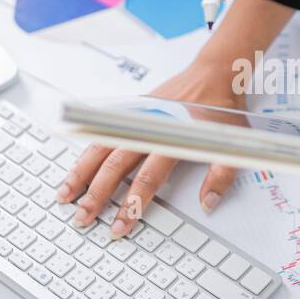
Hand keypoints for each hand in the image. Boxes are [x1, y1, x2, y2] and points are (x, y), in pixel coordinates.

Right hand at [55, 62, 244, 239]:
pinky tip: (76, 167)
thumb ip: (221, 175)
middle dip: (97, 194)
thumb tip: (207, 203)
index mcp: (172, 136)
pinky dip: (87, 151)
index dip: (132, 204)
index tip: (121, 224)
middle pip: (116, 165)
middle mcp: (149, 125)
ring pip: (102, 147)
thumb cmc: (222, 107)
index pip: (147, 177)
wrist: (214, 74)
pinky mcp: (130, 110)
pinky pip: (103, 132)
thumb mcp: (233, 142)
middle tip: (83, 217)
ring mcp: (136, 116)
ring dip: (82, 172)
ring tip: (66, 195)